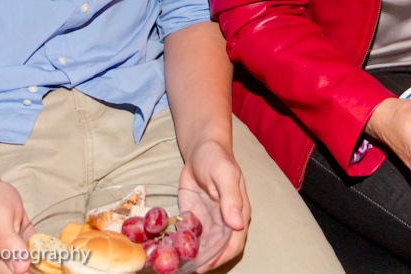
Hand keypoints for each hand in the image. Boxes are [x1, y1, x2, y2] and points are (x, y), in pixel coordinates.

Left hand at [179, 138, 249, 269]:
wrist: (201, 148)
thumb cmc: (216, 157)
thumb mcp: (224, 173)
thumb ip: (231, 197)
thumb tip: (237, 224)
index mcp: (239, 212)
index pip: (235, 243)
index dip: (221, 256)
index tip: (205, 265)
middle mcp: (226, 221)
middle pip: (219, 250)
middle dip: (205, 262)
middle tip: (187, 268)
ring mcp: (210, 221)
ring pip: (205, 247)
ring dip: (194, 256)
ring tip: (177, 263)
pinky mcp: (196, 218)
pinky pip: (192, 236)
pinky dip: (184, 245)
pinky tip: (172, 249)